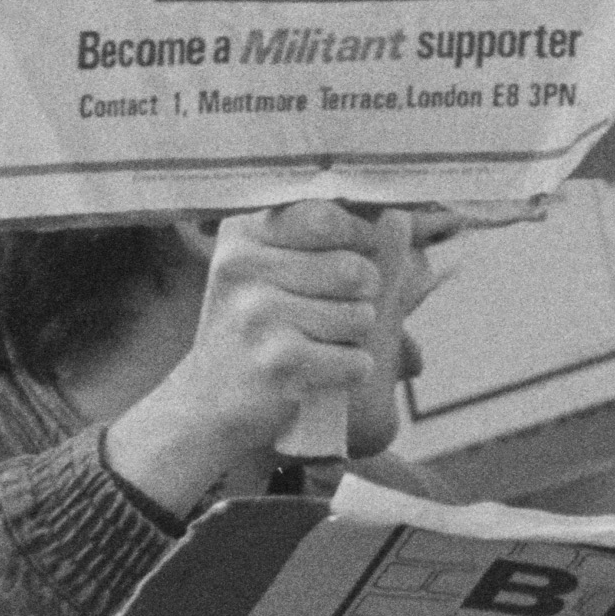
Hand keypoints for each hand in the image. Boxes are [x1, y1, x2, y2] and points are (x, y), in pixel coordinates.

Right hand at [103, 201, 433, 507]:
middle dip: (362, 296)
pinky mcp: (276, 361)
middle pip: (356, 269)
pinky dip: (351, 370)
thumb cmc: (266, 324)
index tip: (354, 255)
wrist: (212, 399)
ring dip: (355, 336)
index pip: (330, 216)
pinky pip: (356, 359)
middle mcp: (244, 266)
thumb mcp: (280, 268)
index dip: (361, 238)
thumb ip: (337, 239)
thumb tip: (402, 218)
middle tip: (327, 313)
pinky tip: (318, 372)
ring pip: (361, 316)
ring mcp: (257, 314)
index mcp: (246, 232)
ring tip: (316, 342)